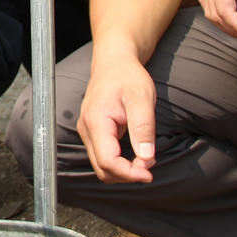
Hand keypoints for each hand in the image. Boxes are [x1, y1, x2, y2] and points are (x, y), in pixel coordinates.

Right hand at [76, 50, 156, 182]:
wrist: (114, 62)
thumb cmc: (127, 76)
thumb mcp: (142, 98)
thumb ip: (143, 128)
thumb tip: (146, 158)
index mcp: (96, 121)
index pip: (107, 161)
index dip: (129, 173)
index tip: (149, 173)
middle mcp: (86, 129)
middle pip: (102, 169)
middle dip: (127, 174)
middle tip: (150, 166)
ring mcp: (87, 132)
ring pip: (101, 166)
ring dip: (124, 170)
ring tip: (145, 159)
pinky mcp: (92, 133)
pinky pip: (103, 157)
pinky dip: (119, 163)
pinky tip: (136, 155)